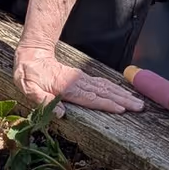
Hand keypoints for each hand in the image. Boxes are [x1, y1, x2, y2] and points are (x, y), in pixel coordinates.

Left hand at [13, 43, 143, 113]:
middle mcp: (78, 83)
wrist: (33, 54)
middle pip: (104, 92)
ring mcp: (82, 79)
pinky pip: (102, 83)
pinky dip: (115, 88)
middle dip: (123, 100)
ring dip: (123, 94)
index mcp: (67, 88)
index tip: (121, 109)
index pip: (90, 98)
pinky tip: (124, 93)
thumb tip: (60, 114)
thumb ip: (43, 101)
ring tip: (138, 102)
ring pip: (106, 87)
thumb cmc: (29, 74)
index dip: (106, 104)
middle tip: (139, 107)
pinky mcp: (83, 78)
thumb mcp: (28, 89)